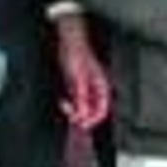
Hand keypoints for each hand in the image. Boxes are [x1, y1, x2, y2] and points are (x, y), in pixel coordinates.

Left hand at [54, 14, 110, 129]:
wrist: (68, 41)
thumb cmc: (76, 54)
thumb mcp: (77, 77)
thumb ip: (81, 96)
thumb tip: (83, 114)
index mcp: (101, 86)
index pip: (102, 110)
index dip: (93, 120)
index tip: (82, 125)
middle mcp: (96, 89)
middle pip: (93, 111)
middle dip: (82, 117)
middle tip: (71, 118)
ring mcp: (87, 88)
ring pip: (84, 107)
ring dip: (75, 111)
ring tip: (65, 107)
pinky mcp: (77, 86)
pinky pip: (76, 101)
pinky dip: (70, 105)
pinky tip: (64, 102)